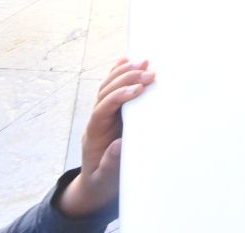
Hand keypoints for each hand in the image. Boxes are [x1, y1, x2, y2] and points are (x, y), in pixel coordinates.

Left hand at [57, 57, 154, 218]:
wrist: (96, 183)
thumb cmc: (102, 181)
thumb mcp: (105, 178)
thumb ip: (110, 163)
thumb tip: (118, 144)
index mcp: (94, 134)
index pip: (103, 109)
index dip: (118, 97)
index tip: (138, 90)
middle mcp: (97, 120)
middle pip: (106, 92)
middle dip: (126, 80)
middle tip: (149, 73)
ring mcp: (104, 114)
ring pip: (109, 87)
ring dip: (124, 73)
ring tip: (144, 62)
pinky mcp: (112, 112)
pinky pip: (112, 88)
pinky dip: (118, 73)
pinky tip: (127, 61)